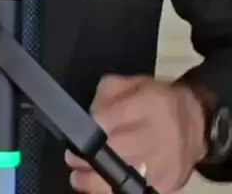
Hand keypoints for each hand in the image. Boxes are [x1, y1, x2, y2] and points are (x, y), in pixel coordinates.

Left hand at [65, 75, 206, 192]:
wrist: (194, 121)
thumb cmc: (157, 101)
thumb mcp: (132, 84)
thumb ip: (106, 96)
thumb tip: (88, 118)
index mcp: (151, 103)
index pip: (115, 119)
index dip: (92, 130)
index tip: (76, 135)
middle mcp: (160, 134)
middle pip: (118, 151)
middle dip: (89, 158)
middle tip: (72, 159)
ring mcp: (165, 163)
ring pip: (125, 178)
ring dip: (96, 181)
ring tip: (80, 177)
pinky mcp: (168, 184)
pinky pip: (136, 191)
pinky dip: (114, 190)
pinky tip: (101, 186)